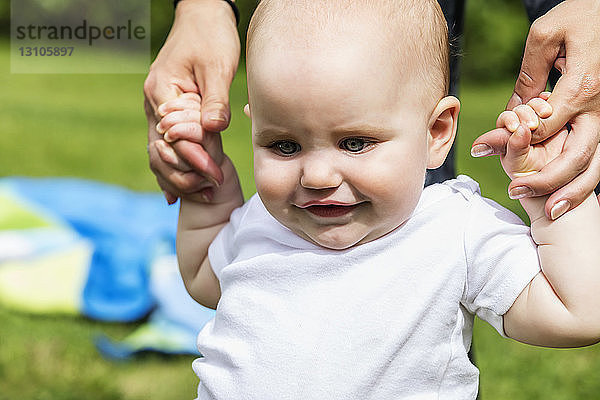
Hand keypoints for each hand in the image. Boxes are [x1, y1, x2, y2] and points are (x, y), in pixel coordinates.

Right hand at [143, 0, 239, 203]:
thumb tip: (212, 130)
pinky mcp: (168, 116)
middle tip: (211, 192)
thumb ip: (215, 100)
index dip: (194, 159)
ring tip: (202, 195)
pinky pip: (165, 147)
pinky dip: (172, 169)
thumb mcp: (217, 66)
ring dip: (178, 177)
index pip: (174, 136)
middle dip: (185, 174)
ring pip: (160, 153)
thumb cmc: (210, 38)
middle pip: (162, 151)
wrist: (202, 19)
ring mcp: (157, 111)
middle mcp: (154, 105)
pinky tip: (177, 194)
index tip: (215, 176)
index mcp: (162, 92)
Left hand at [471, 0, 599, 218]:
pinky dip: (588, 177)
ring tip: (550, 211)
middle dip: (546, 180)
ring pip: (597, 162)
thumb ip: (529, 75)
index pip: (541, 128)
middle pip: (575, 155)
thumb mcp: (547, 36)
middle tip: (516, 192)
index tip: (484, 149)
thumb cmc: (584, 14)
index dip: (512, 142)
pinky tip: (570, 194)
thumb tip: (513, 107)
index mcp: (582, 88)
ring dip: (574, 190)